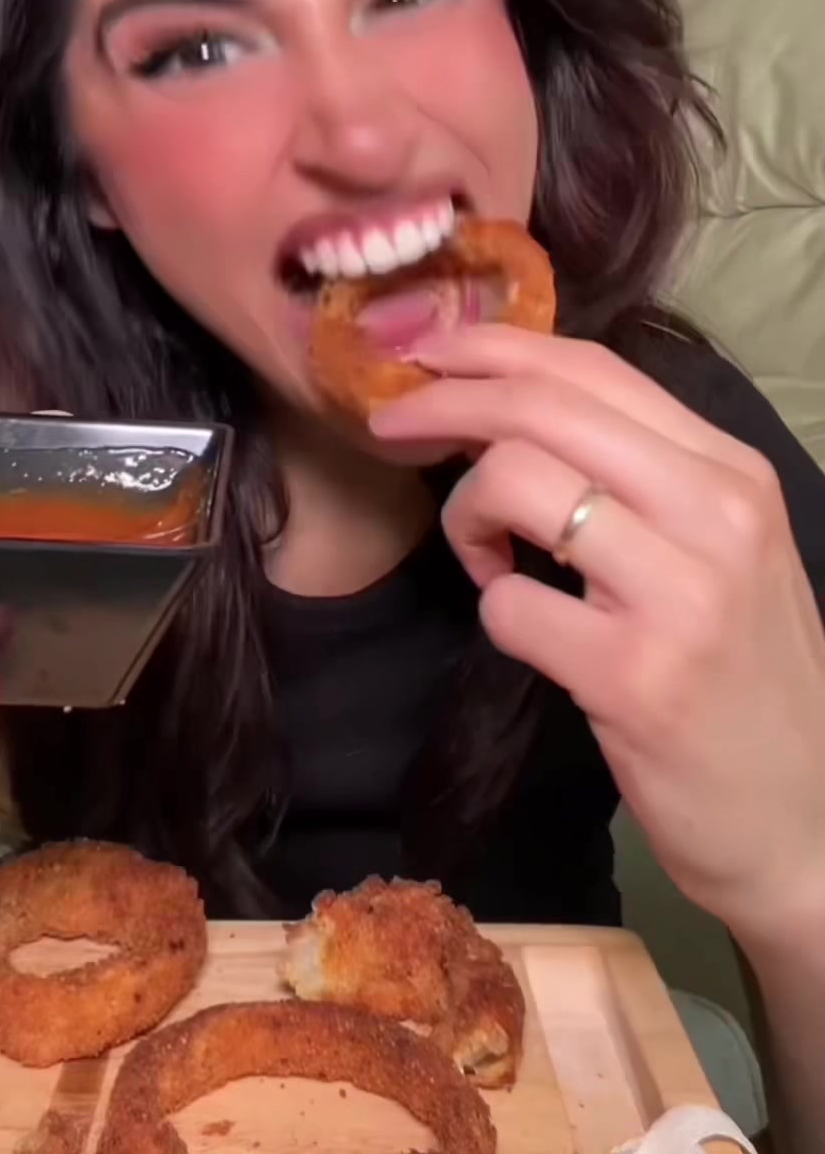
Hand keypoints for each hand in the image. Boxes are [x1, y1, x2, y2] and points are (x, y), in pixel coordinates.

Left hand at [370, 327, 824, 949]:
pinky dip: (494, 608)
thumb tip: (513, 408)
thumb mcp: (722, 552)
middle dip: (445, 403)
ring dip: (466, 515)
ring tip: (484, 556)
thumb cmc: (748, 680)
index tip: (428, 356)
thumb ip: (640, 476)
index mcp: (733, 473)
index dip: (493, 349)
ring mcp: (678, 594)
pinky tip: (527, 630)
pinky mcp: (633, 676)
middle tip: (392, 426)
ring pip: (515, 480)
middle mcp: (715, 514)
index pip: (594, 369)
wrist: (806, 825)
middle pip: (541, 407)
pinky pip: (507, 604)